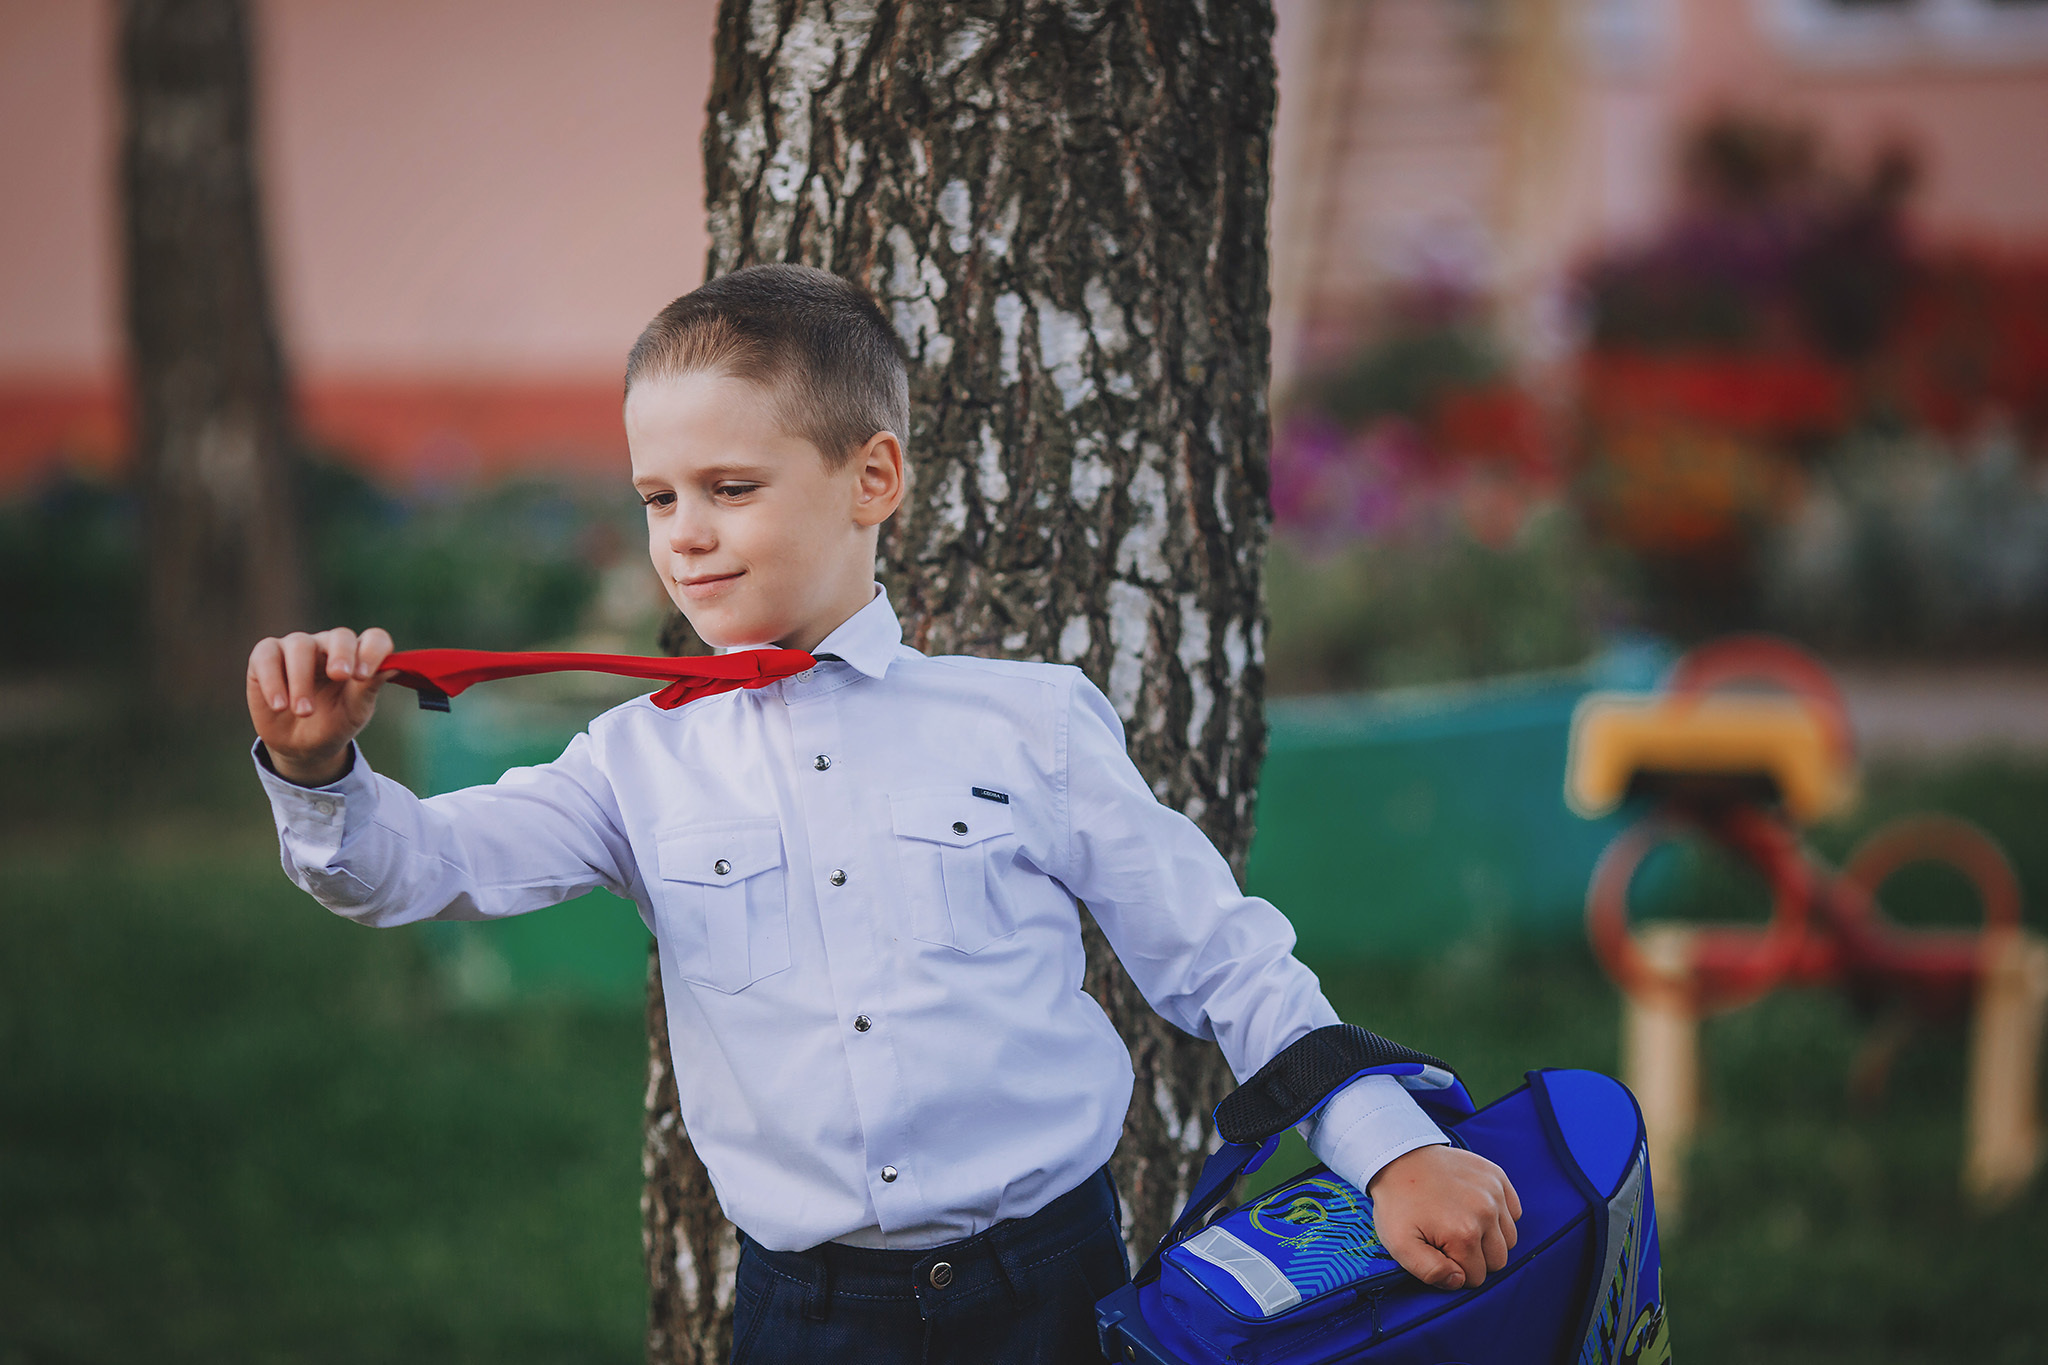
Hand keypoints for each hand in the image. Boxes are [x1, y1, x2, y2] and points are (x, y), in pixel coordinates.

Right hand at [246, 627, 394, 785]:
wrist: (300, 746)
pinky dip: (272, 681)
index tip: (365, 675)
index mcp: (358, 657)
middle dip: (341, 654)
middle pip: (339, 636)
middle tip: (340, 676)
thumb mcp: (354, 712)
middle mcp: (329, 646)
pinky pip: (267, 657)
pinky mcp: (266, 657)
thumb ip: (368, 689)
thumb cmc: (334, 724)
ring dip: (302, 679)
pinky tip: (279, 706)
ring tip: (304, 712)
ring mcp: (297, 648)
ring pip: (300, 646)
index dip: (373, 651)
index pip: (373, 639)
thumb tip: (394, 667)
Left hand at [1367, 1144, 1521, 1290]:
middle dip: (1475, 1258)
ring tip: (1462, 1224)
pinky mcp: (1497, 1176)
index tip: (1439, 1252)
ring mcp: (1494, 1191)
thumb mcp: (1400, 1245)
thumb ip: (1430, 1272)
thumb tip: (1460, 1280)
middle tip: (1449, 1240)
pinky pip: (1514, 1211)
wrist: (1398, 1158)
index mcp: (1464, 1234)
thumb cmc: (1398, 1204)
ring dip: (1490, 1239)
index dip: (1456, 1269)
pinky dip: (1499, 1216)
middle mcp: (1486, 1212)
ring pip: (1509, 1238)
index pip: (1476, 1276)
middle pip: (1498, 1260)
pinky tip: (1474, 1209)